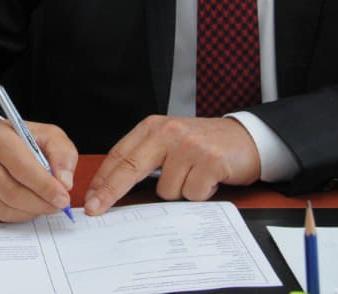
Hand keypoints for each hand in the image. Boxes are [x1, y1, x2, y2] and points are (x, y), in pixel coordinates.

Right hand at [0, 117, 76, 222]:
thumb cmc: (17, 139)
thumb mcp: (45, 135)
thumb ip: (62, 154)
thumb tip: (64, 183)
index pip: (22, 168)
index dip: (45, 187)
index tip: (63, 198)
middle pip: (13, 193)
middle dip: (41, 203)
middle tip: (58, 205)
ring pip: (5, 208)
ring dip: (31, 211)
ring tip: (44, 204)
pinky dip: (18, 215)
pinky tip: (26, 205)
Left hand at [84, 115, 259, 214]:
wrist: (246, 139)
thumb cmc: (204, 145)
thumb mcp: (170, 142)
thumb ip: (145, 158)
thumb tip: (113, 188)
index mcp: (154, 127)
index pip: (120, 155)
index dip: (103, 179)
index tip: (91, 198)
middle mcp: (169, 132)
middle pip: (130, 168)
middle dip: (111, 192)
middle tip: (96, 209)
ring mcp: (189, 146)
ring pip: (165, 190)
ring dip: (178, 192)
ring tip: (193, 178)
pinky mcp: (209, 160)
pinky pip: (191, 194)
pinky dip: (199, 194)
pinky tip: (208, 180)